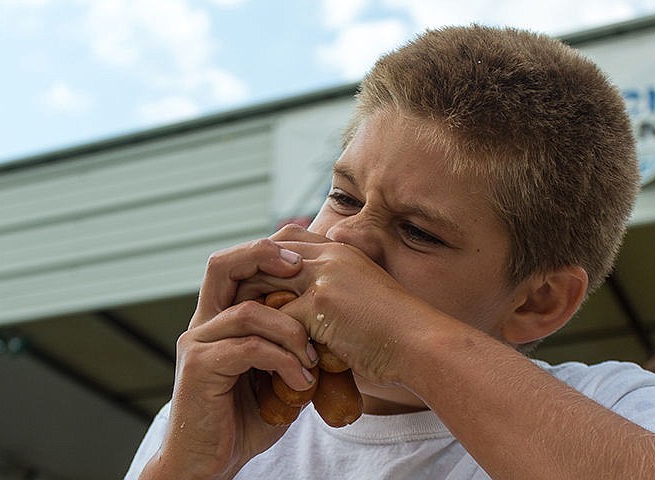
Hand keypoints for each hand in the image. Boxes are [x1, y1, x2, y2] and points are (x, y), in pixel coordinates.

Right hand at [141, 236, 316, 479]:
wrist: (208, 463)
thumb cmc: (244, 420)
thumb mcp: (275, 375)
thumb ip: (289, 347)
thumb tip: (330, 329)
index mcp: (219, 319)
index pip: (237, 267)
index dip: (268, 253)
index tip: (307, 261)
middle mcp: (204, 323)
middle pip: (223, 265)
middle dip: (264, 256)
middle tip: (301, 268)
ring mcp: (198, 343)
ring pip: (249, 312)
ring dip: (291, 331)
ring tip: (313, 359)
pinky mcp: (199, 367)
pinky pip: (249, 349)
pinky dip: (283, 361)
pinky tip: (302, 383)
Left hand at [236, 229, 425, 388]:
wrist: (424, 344)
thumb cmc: (400, 330)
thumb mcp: (367, 299)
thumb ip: (338, 293)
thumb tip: (317, 312)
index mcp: (340, 251)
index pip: (287, 239)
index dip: (264, 262)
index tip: (251, 288)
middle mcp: (330, 255)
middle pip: (267, 255)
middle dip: (245, 281)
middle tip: (229, 309)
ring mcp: (325, 276)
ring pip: (265, 282)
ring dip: (249, 308)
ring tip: (239, 332)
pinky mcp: (321, 304)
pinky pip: (277, 316)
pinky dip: (268, 338)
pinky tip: (264, 357)